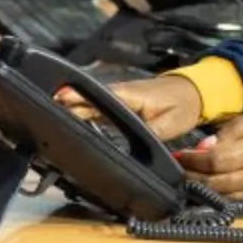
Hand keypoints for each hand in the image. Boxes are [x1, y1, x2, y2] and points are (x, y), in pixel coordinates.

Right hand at [54, 73, 203, 138]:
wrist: (195, 92)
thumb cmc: (183, 105)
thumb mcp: (170, 125)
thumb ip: (149, 136)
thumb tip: (134, 151)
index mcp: (132, 96)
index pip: (101, 97)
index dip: (79, 98)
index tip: (60, 98)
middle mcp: (123, 92)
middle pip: (90, 99)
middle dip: (69, 104)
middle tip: (47, 110)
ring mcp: (122, 95)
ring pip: (93, 101)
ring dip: (75, 106)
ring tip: (54, 114)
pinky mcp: (123, 101)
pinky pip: (100, 105)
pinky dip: (86, 109)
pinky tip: (75, 117)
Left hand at [178, 109, 242, 200]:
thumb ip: (233, 130)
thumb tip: (206, 146)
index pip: (214, 160)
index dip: (193, 160)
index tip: (181, 156)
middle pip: (215, 182)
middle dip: (193, 177)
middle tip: (180, 171)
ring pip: (224, 197)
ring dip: (204, 191)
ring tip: (191, 182)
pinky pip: (240, 205)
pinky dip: (223, 200)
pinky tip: (213, 194)